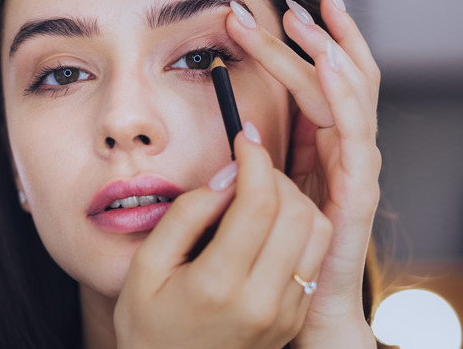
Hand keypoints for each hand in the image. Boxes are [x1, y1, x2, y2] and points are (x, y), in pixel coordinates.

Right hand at [114, 130, 332, 348]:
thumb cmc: (149, 323)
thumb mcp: (146, 266)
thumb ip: (186, 215)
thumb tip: (227, 177)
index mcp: (218, 285)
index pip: (259, 204)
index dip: (256, 160)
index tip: (245, 139)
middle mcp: (261, 301)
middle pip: (297, 212)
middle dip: (275, 175)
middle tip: (248, 167)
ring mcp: (284, 312)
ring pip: (317, 232)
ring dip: (294, 199)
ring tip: (260, 193)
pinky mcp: (294, 317)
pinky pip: (314, 257)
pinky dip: (300, 226)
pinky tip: (269, 222)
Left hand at [226, 0, 380, 346]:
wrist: (301, 308)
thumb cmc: (277, 249)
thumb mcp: (263, 193)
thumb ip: (260, 160)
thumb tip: (241, 127)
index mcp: (319, 148)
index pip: (315, 83)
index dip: (298, 47)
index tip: (268, 14)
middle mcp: (341, 152)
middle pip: (336, 81)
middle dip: (316, 38)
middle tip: (288, 4)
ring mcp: (353, 171)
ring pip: (350, 99)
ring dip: (330, 53)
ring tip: (310, 19)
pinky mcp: (356, 195)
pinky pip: (354, 139)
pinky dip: (343, 99)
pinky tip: (329, 66)